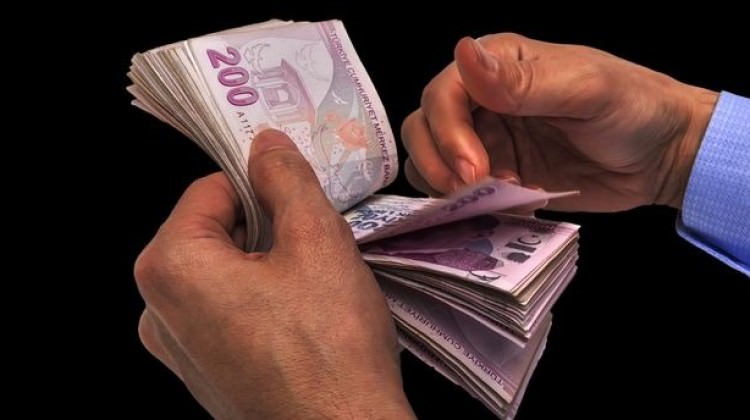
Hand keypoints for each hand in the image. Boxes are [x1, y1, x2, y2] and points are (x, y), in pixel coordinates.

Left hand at [134, 129, 414, 418]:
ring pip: (224, 273)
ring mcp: (178, 349)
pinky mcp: (204, 375)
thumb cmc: (330, 349)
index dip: (262, 184)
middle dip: (267, 228)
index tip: (300, 196)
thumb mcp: (318, 242)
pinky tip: (303, 321)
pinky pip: (227, 313)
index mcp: (170, 267)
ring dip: (268, 266)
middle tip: (317, 246)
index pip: (212, 189)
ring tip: (315, 288)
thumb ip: (287, 180)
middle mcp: (157, 311)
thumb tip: (266, 146)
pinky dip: (262, 302)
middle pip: (215, 232)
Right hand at [402, 34, 718, 210]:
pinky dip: (466, 205)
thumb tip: (463, 51)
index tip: (475, 170)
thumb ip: (522, 81)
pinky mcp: (497, 177)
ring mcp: (488, 141)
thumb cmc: (635, 108)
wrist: (663, 155)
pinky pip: (459, 192)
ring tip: (490, 198)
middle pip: (423, 127)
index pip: (442, 94)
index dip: (447, 133)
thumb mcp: (585, 89)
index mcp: (499, 65)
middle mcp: (483, 101)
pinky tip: (504, 206)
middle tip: (473, 189)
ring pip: (430, 160)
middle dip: (438, 161)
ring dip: (446, 185)